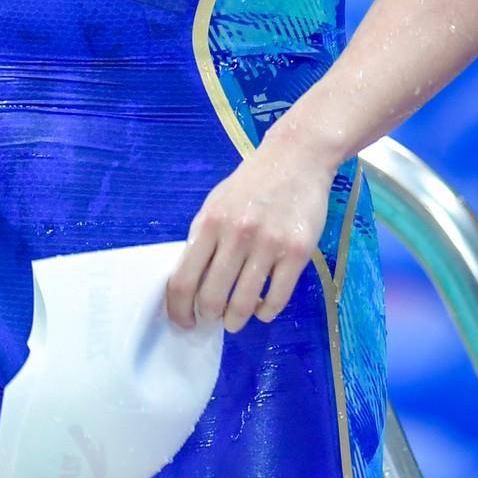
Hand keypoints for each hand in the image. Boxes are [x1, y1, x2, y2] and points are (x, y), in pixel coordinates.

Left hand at [166, 133, 337, 332]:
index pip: (183, 280)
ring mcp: (269, 244)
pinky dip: (266, 312)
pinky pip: (277, 298)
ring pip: (244, 303)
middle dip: (209, 317)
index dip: (179, 310)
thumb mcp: (215, 203)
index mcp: (210, 223)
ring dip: (235, 320)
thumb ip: (202, 238)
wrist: (296, 157)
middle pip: (212, 297)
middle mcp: (237, 235)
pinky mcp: (297, 251)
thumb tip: (188, 281)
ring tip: (235, 320)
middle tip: (212, 318)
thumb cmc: (251, 183)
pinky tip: (263, 308)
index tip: (184, 321)